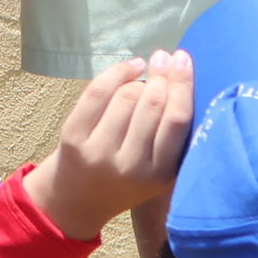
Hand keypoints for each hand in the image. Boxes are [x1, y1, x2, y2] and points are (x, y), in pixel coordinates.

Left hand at [25, 51, 194, 241]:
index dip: (182, 84)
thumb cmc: (127, 180)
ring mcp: (99, 152)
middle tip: (166, 57)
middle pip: (152, 104)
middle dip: (162, 74)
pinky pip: (98, 92)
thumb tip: (182, 77)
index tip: (184, 59)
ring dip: (139, 78)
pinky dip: (116, 72)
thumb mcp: (158, 171)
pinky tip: (128, 69)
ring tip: (145, 72)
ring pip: (126, 96)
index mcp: (160, 175)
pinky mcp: (74, 138)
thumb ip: (173, 137)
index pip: (177, 121)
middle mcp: (130, 166)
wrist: (78, 200)